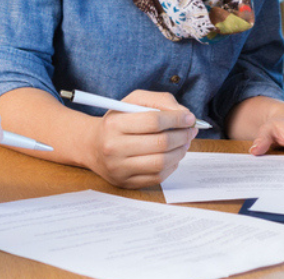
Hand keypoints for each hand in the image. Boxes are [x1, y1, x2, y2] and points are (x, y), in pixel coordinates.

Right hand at [83, 90, 197, 188]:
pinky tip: (173, 155)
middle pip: (160, 143)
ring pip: (161, 162)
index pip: (153, 121)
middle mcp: (114, 148)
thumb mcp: (133, 101)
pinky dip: (172, 165)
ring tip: (184, 142)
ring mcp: (119, 168)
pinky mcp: (126, 183)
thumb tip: (185, 115)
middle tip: (191, 130)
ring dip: (180, 151)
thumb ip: (160, 101)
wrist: (92, 146)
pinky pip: (157, 177)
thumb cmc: (118, 120)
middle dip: (182, 135)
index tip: (190, 118)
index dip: (177, 119)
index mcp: (114, 124)